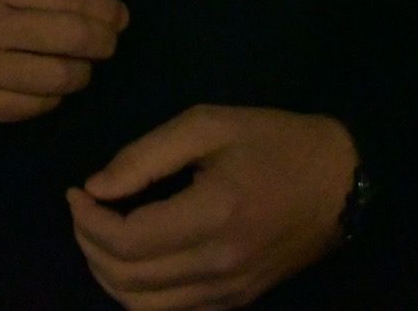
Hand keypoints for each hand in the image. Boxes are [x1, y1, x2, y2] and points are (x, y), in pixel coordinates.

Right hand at [0, 0, 127, 124]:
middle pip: (74, 37)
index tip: (119, 16)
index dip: (105, 9)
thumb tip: (78, 6)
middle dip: (104, 43)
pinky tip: (50, 91)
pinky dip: (52, 99)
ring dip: (81, 74)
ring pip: (61, 77)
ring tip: (81, 69)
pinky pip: (34, 107)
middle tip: (108, 45)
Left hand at [67, 106, 357, 310]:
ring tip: (101, 233)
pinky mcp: (236, 302)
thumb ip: (145, 155)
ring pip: (142, 308)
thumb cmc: (273, 141)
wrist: (341, 180)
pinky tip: (135, 257)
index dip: (87, 220)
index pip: (126, 241)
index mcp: (213, 216)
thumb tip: (95, 187)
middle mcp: (220, 266)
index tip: (77, 190)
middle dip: (88, 244)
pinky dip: (139, 293)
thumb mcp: (208, 124)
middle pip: (126, 280)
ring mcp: (229, 293)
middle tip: (85, 209)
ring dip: (108, 274)